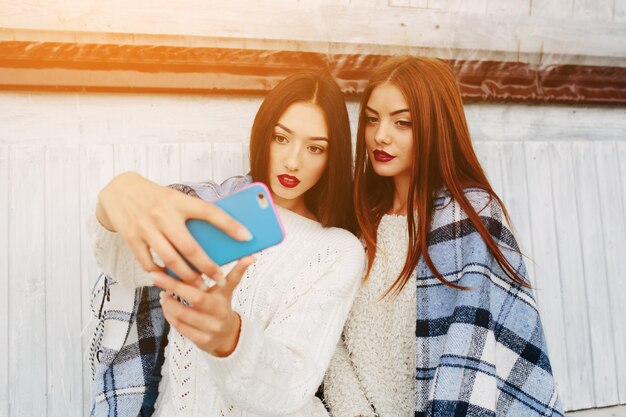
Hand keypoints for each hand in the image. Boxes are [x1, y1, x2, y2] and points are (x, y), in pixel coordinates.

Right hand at [96, 172, 251, 282]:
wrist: (120, 189)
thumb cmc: (156, 197)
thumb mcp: (176, 198)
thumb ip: (193, 215)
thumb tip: (218, 236)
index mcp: (179, 201)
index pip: (210, 212)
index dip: (230, 224)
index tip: (247, 237)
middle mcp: (163, 214)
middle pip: (190, 247)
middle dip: (207, 266)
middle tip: (219, 278)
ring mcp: (146, 227)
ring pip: (170, 260)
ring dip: (186, 276)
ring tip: (198, 284)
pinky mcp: (131, 238)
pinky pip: (149, 263)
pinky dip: (161, 274)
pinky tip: (170, 279)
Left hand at [151, 256, 254, 356]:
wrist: (228, 335)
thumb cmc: (221, 306)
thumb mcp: (227, 290)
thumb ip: (236, 274)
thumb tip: (252, 257)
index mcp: (223, 299)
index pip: (204, 288)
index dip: (185, 281)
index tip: (171, 267)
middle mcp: (218, 315)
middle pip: (193, 300)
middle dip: (172, 287)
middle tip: (156, 276)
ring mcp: (210, 329)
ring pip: (182, 316)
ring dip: (168, 304)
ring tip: (163, 293)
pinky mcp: (202, 341)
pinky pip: (180, 328)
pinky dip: (170, 316)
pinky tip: (167, 307)